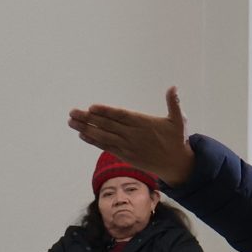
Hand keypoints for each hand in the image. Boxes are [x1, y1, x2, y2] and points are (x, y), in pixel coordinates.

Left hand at [68, 87, 196, 185]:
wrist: (175, 164)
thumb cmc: (177, 139)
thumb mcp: (179, 120)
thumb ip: (174, 103)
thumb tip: (173, 87)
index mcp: (143, 123)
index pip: (121, 116)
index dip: (106, 112)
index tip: (91, 107)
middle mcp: (132, 135)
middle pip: (107, 125)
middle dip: (88, 118)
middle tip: (72, 112)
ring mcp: (127, 146)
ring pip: (103, 136)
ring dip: (86, 129)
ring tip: (71, 122)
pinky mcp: (125, 155)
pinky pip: (106, 147)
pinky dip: (94, 141)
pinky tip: (82, 135)